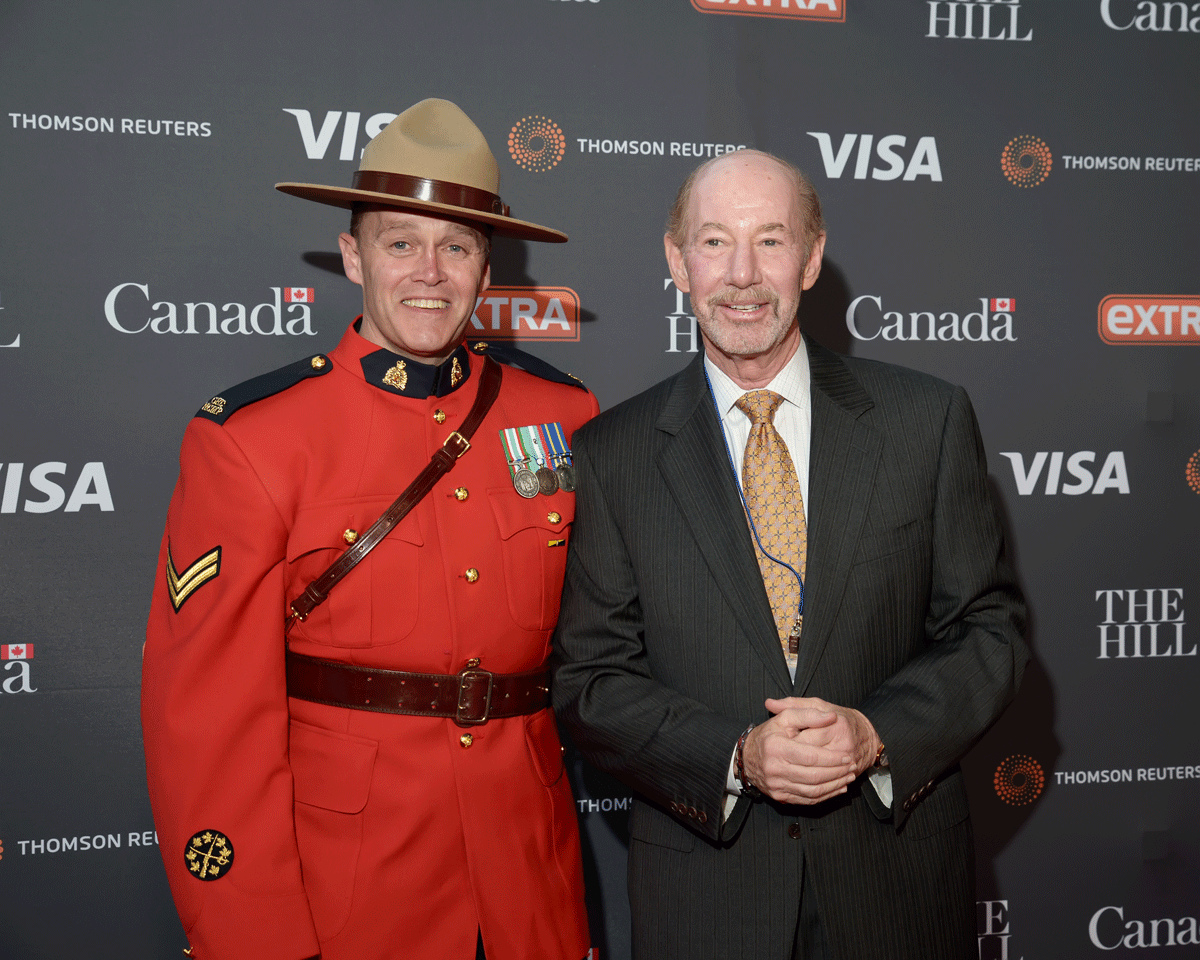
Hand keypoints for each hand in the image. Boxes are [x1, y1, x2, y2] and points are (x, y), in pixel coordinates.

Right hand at [741, 697, 880, 805]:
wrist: (746, 757)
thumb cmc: (769, 735)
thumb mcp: (785, 718)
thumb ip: (809, 714)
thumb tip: (831, 717)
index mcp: (776, 747)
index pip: (811, 756)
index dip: (833, 758)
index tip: (847, 756)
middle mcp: (775, 768)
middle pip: (814, 775)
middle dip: (837, 772)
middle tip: (852, 766)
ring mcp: (777, 785)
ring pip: (813, 790)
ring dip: (835, 785)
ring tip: (848, 777)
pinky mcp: (779, 796)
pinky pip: (807, 799)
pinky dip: (825, 795)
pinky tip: (837, 788)